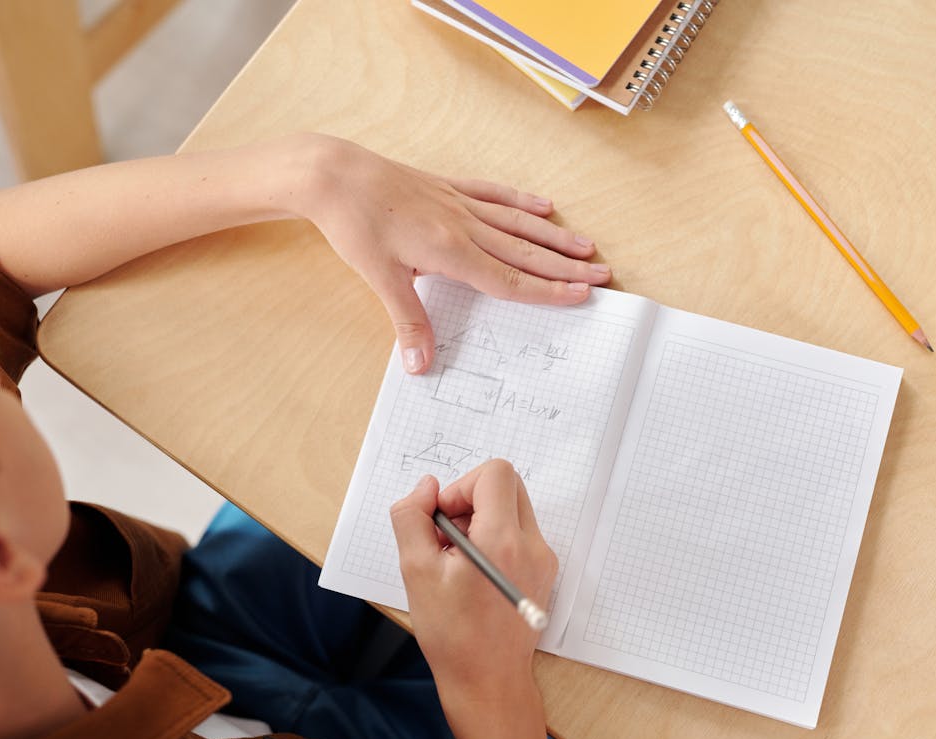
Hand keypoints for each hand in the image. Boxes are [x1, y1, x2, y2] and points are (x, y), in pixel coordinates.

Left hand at [299, 135, 610, 373]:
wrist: (333, 175)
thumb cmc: (354, 225)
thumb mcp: (378, 277)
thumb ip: (407, 321)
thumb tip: (421, 365)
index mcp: (451, 252)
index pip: (510, 279)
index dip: (548, 290)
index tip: (580, 295)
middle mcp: (464, 226)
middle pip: (525, 252)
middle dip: (566, 266)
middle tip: (602, 274)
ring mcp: (459, 203)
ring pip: (518, 223)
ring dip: (554, 236)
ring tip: (586, 247)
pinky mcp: (447, 187)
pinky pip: (494, 194)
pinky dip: (521, 201)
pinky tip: (544, 205)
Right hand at [390, 460, 557, 738]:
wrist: (488, 682)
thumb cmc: (452, 634)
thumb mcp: (416, 571)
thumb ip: (413, 518)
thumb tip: (426, 487)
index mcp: (503, 540)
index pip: (495, 473)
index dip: (462, 486)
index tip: (445, 519)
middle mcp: (532, 544)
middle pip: (508, 485)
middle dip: (472, 499)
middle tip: (448, 536)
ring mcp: (543, 558)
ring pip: (514, 508)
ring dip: (483, 519)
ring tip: (459, 560)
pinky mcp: (544, 570)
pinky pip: (520, 532)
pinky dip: (495, 538)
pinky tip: (474, 573)